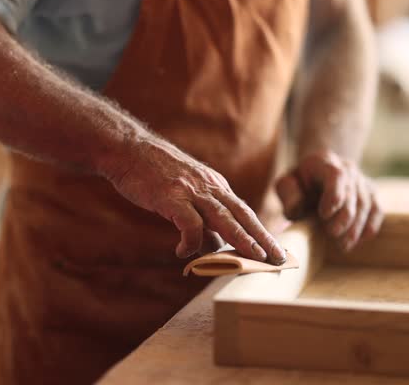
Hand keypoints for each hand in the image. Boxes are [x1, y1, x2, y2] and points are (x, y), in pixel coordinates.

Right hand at [105, 136, 286, 264]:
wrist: (128, 149)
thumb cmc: (154, 174)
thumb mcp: (184, 193)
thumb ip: (201, 218)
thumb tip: (214, 247)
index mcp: (215, 185)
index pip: (244, 211)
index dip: (261, 231)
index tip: (276, 249)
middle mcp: (209, 187)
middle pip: (242, 215)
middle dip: (261, 237)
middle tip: (279, 258)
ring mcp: (191, 191)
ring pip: (223, 218)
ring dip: (241, 239)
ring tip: (255, 258)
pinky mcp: (171, 196)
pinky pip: (189, 223)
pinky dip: (191, 241)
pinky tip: (183, 252)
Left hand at [275, 150, 382, 250]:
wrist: (318, 175)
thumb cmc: (300, 184)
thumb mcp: (287, 184)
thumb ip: (289, 194)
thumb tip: (298, 210)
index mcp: (324, 162)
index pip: (335, 175)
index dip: (333, 196)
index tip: (324, 215)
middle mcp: (348, 168)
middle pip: (352, 193)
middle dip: (343, 217)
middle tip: (332, 235)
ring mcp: (362, 180)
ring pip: (366, 203)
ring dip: (356, 227)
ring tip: (343, 245)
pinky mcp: (371, 193)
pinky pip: (376, 210)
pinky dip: (369, 226)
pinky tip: (359, 240)